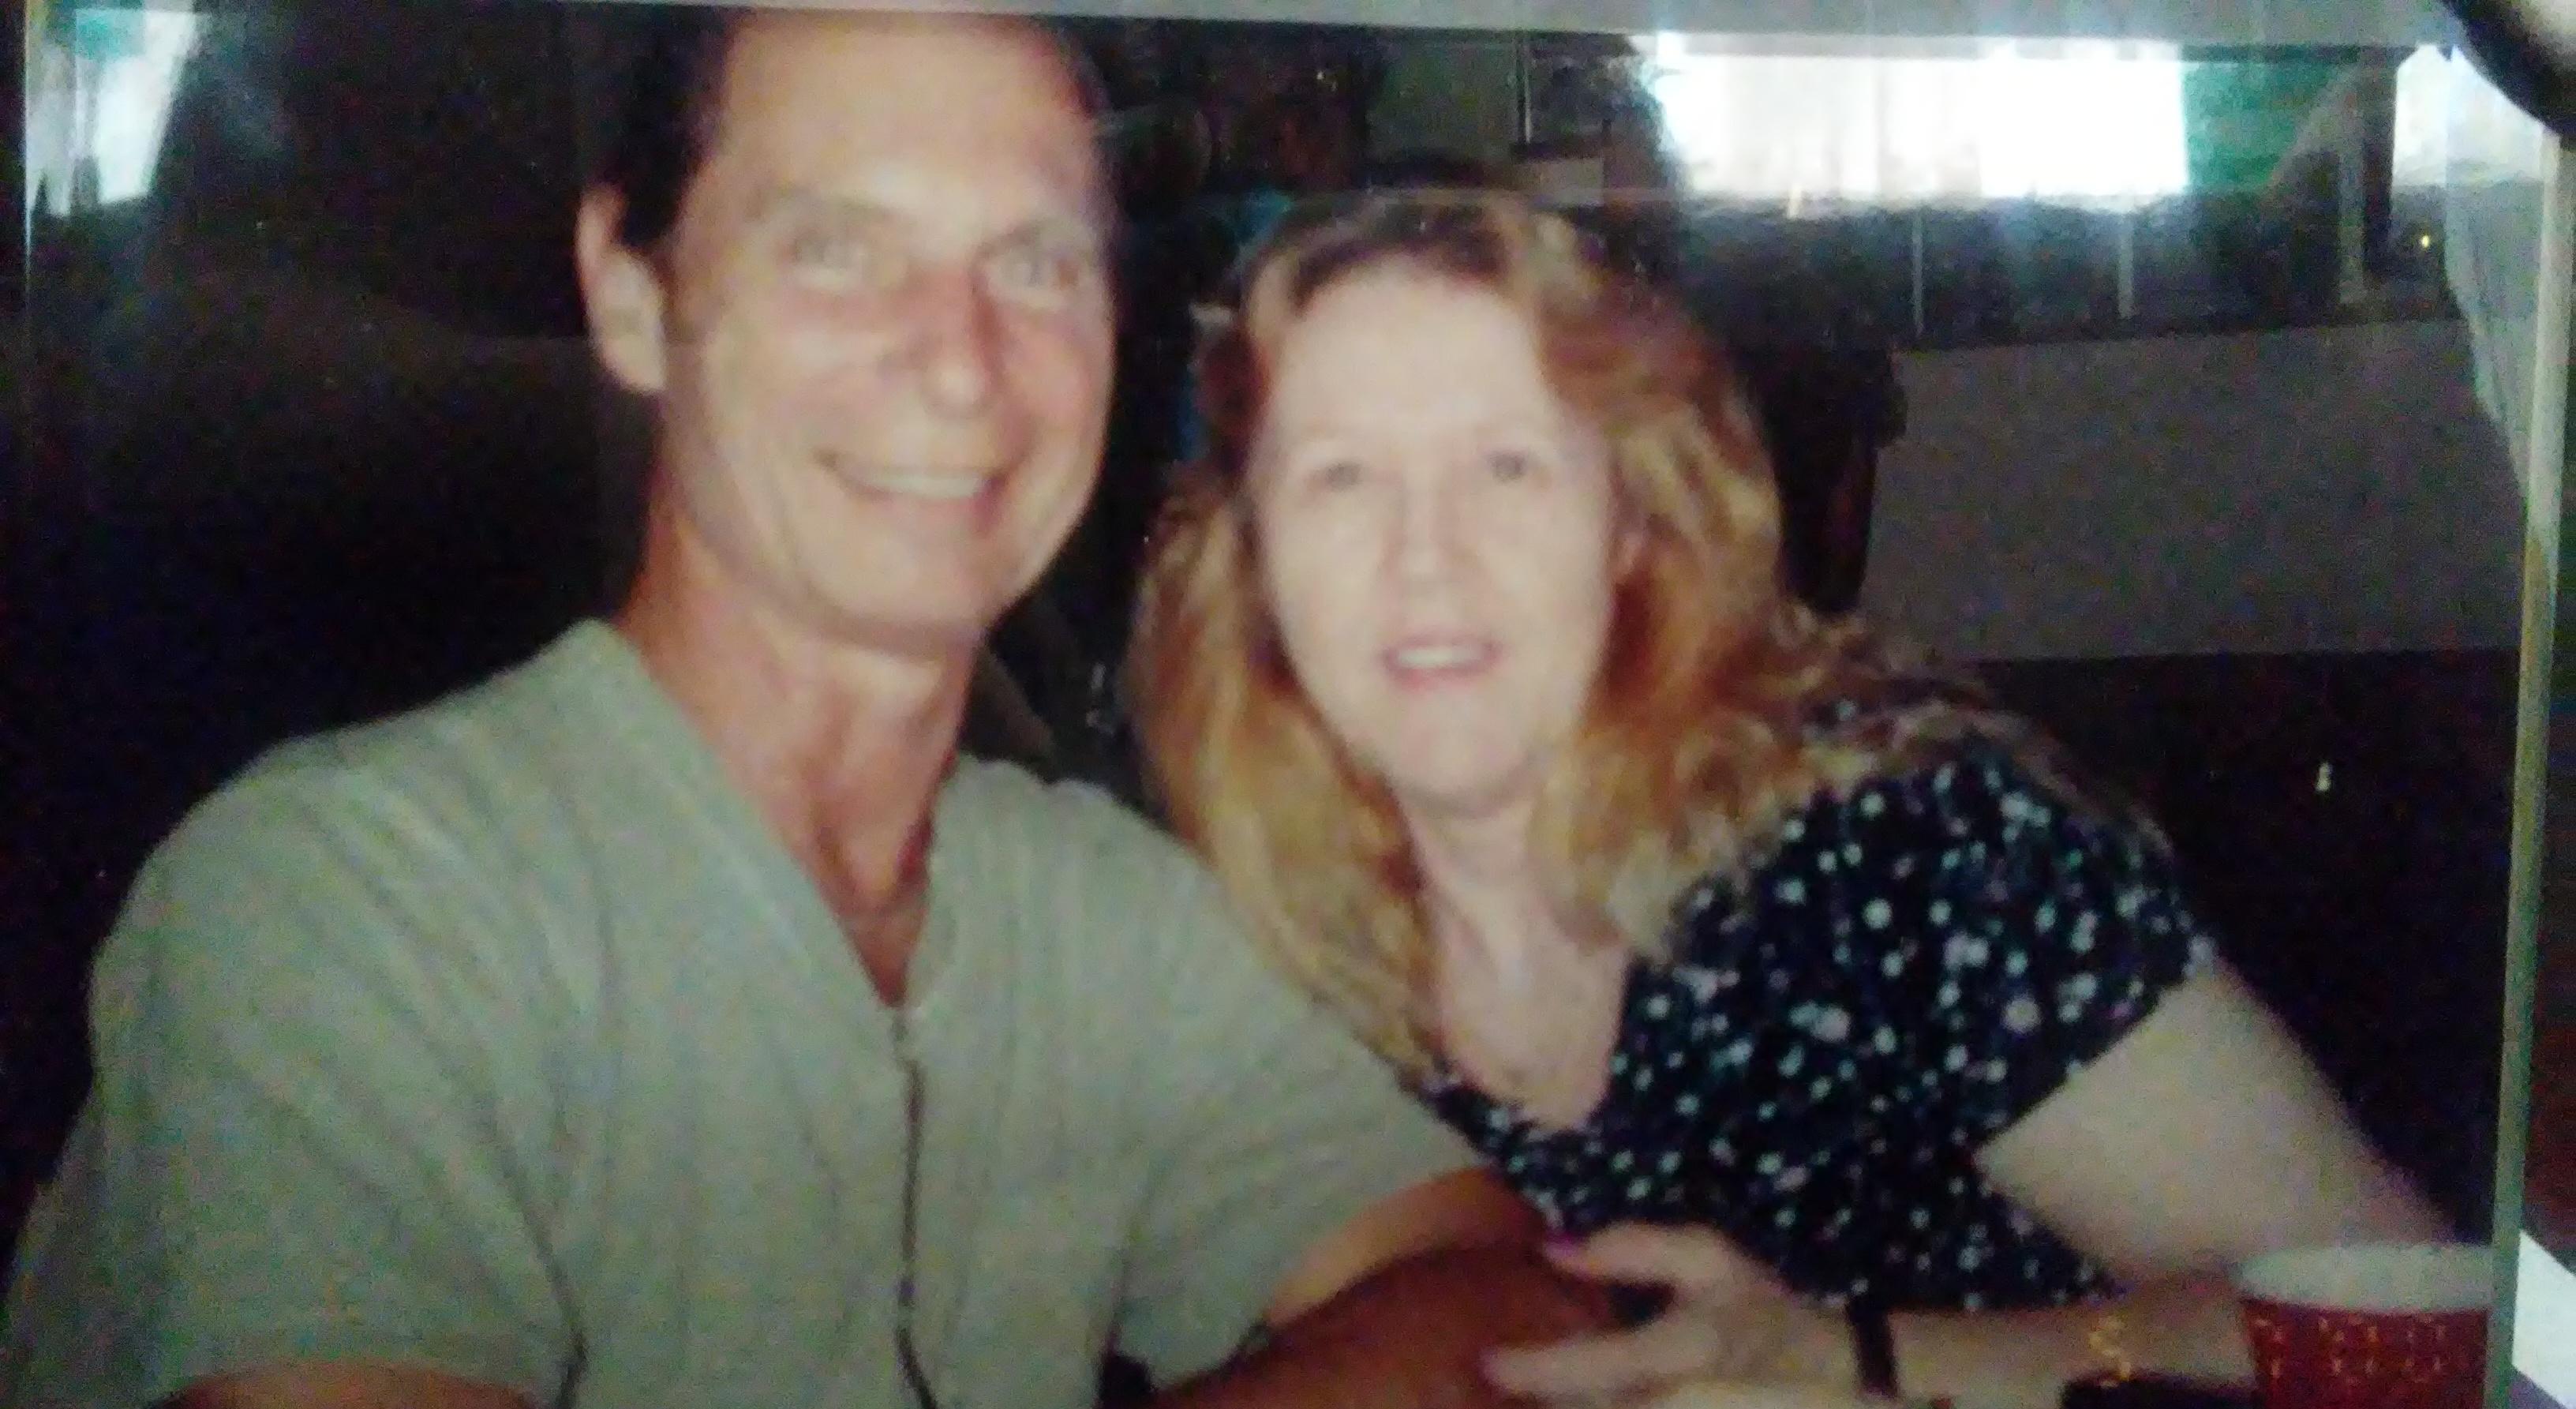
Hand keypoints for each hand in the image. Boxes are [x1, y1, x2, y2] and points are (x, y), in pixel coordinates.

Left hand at [1482, 1224, 1857, 1405]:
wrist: (1833, 1379)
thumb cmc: (1762, 1313)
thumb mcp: (1708, 1260)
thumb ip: (1631, 1248)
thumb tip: (1552, 1250)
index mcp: (1679, 1354)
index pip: (1586, 1368)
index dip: (1530, 1369)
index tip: (1489, 1360)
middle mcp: (1673, 1405)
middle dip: (1541, 1402)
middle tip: (1497, 1389)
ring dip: (1564, 1408)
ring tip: (1534, 1396)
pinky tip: (1574, 1401)